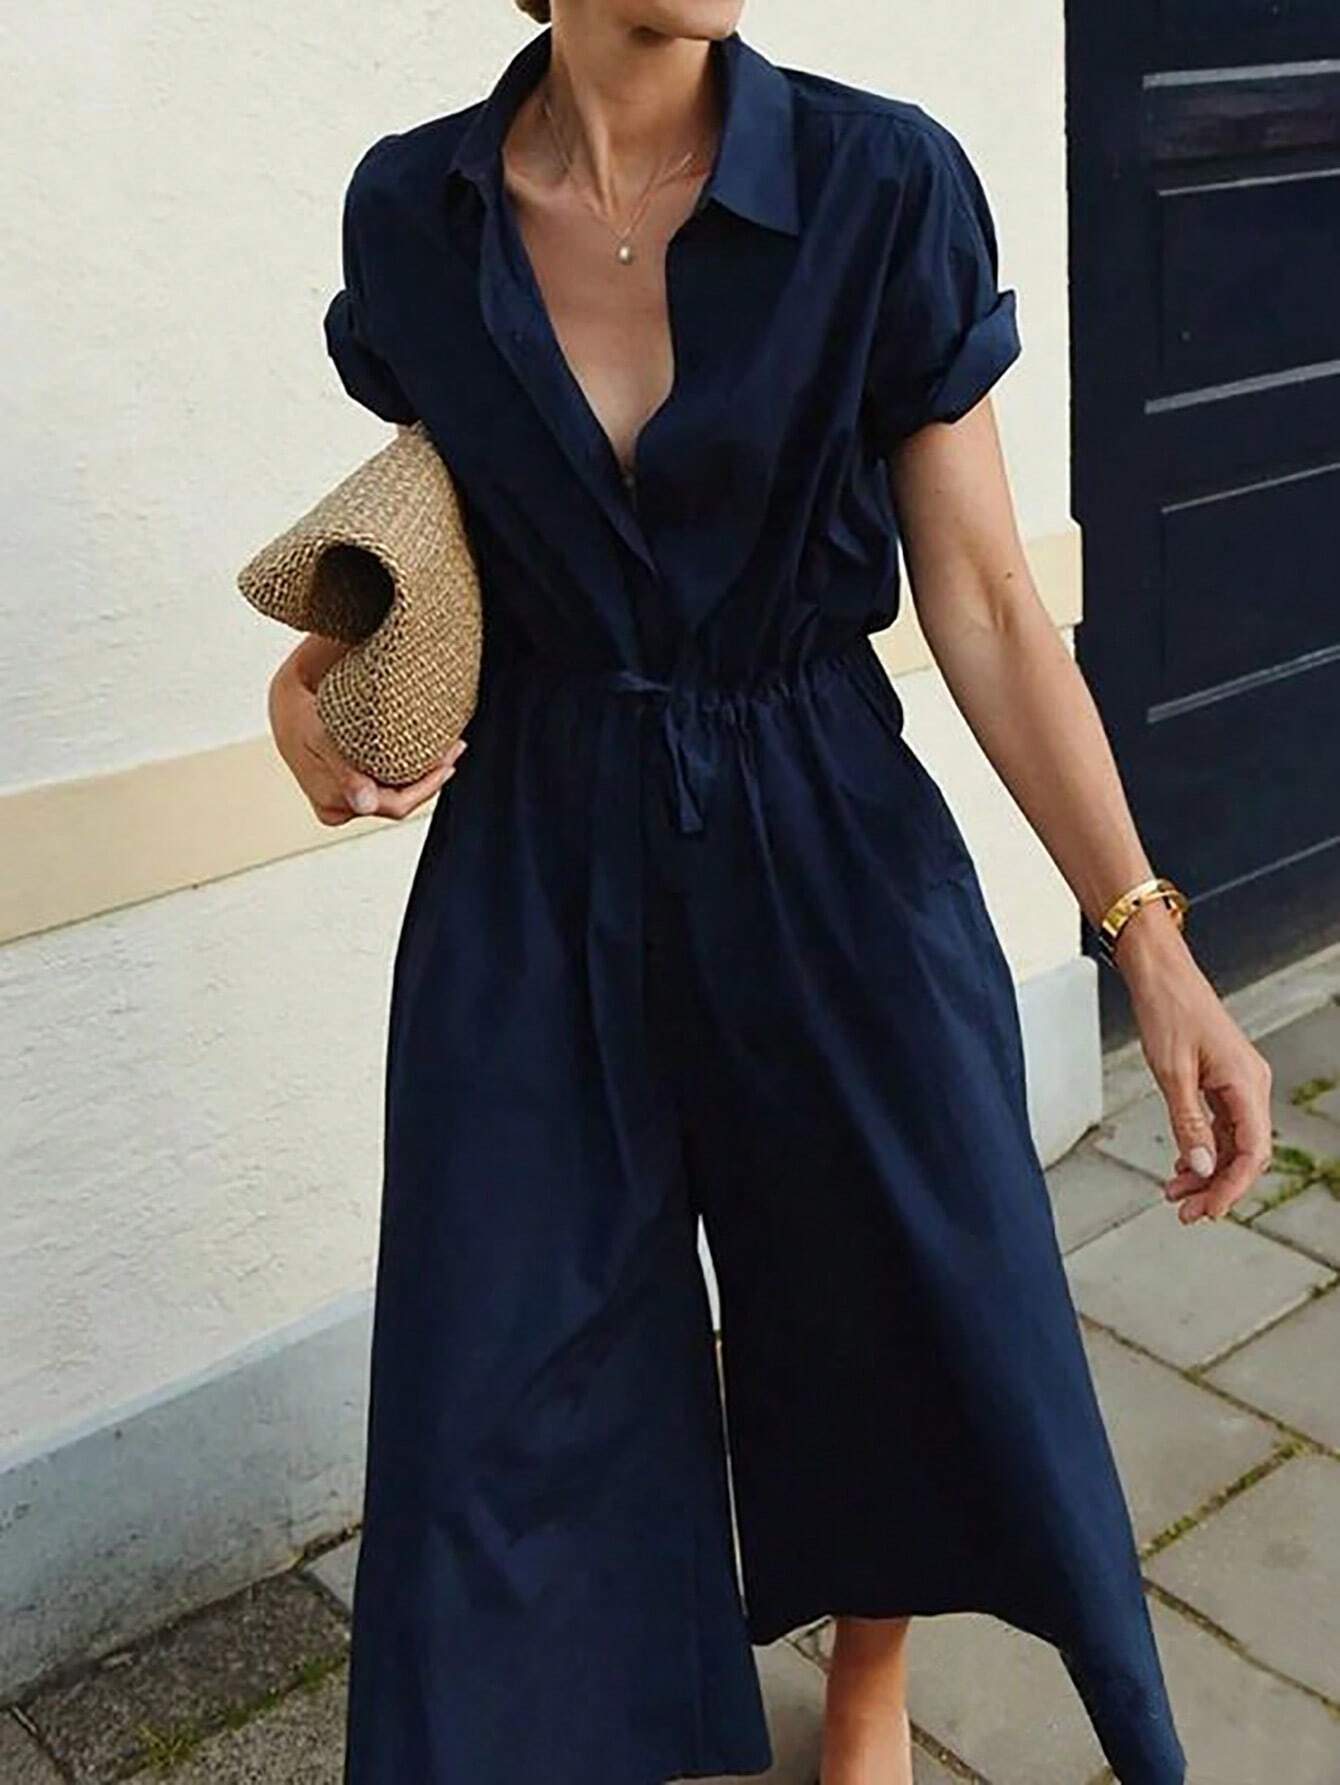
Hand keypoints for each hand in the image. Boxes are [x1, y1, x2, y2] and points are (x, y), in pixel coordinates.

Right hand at [267, 633, 466, 824]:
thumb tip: (363, 805)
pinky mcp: (350, 785)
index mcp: (334, 804)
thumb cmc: (301, 717)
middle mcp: (340, 807)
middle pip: (399, 801)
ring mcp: (346, 798)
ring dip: (421, 773)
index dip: (426, 787)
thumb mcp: (321, 739)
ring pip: (394, 792)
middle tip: (455, 748)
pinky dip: (407, 768)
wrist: (284, 704)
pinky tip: (424, 751)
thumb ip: (344, 773)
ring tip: (446, 748)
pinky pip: (386, 782)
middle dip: (429, 778)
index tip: (448, 762)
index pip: (395, 806)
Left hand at [1114, 903, 1273, 1222]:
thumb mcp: (1171, 1073)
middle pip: (1245, 1153)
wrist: (1160, 974)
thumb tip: (1199, 1167)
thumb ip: (1187, 1123)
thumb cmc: (1167, 1011)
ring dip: (1205, 1171)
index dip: (1231, 1188)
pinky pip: (1221, 1125)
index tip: (1206, 1211)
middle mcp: (1252, 1086)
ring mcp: (1238, 1083)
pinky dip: (1201, 1148)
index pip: (1253, 1153)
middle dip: (1216, 1186)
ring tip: (1174, 1195)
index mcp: (1248, 1084)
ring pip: (1231, 1143)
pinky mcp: (1223, 1080)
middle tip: (1183, 1212)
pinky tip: (1181, 1166)